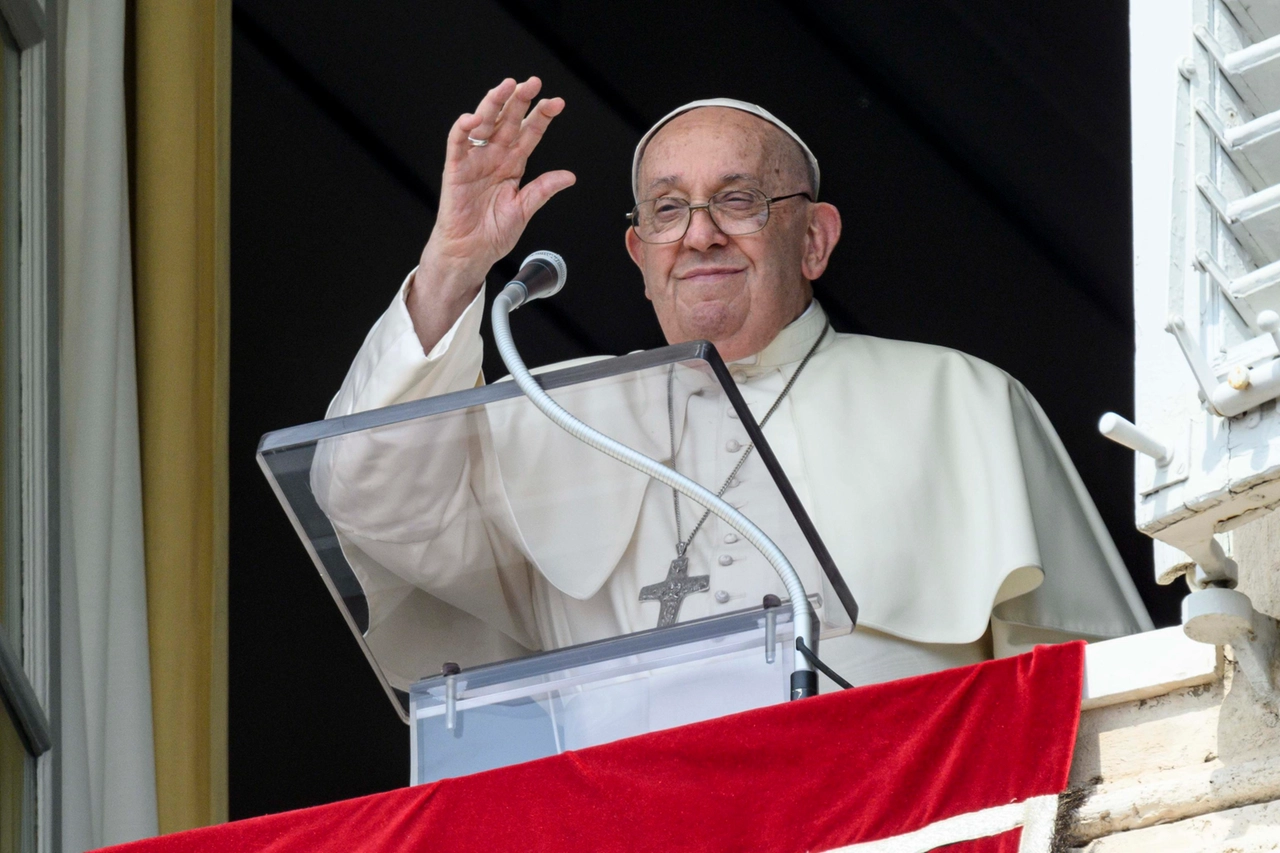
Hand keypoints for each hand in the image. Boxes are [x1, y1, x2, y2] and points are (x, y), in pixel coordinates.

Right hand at [410, 77, 574, 351]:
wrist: (471, 252)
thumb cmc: (493, 232)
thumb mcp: (524, 209)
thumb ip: (543, 189)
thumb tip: (569, 176)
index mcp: (513, 164)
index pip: (529, 133)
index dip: (542, 117)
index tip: (557, 102)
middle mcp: (495, 156)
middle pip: (508, 120)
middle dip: (520, 100)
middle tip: (533, 83)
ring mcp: (475, 159)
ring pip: (485, 123)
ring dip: (494, 103)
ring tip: (506, 87)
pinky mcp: (456, 168)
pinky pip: (458, 142)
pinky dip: (464, 128)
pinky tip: (474, 117)